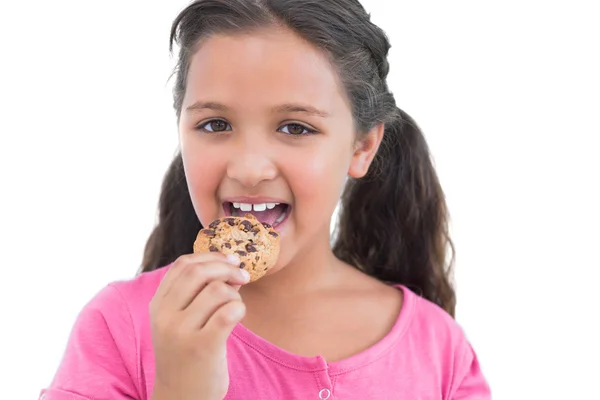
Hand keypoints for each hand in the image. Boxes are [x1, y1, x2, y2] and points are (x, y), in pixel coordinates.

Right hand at [149, 252, 248, 399]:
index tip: (231, 259)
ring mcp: (182, 332)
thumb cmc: (187, 354)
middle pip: (199, 271)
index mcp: (158, 305)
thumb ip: (193, 294)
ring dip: (235, 293)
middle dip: (227, 268)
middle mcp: (165, 316)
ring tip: (235, 307)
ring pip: (217, 290)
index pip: (183, 264)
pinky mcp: (203, 346)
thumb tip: (229, 263)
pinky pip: (229, 311)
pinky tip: (238, 317)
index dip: (211, 256)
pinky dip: (240, 308)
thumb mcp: (177, 322)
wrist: (181, 398)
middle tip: (243, 276)